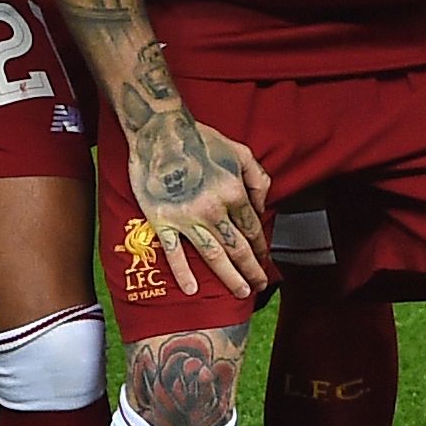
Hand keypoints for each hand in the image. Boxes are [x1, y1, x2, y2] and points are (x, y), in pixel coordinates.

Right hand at [131, 107, 273, 297]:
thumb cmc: (201, 139)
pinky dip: (184, 272)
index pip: (253, 229)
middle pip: (238, 248)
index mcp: (234, 192)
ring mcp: (187, 218)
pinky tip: (192, 289)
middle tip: (259, 285)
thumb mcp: (241, 151)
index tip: (265, 260)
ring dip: (230, 277)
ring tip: (241, 293)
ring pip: (214, 256)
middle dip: (252, 270)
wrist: (160, 132)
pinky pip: (175, 253)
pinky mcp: (163, 221)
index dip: (261, 248)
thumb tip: (263, 207)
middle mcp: (214, 210)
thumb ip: (258, 179)